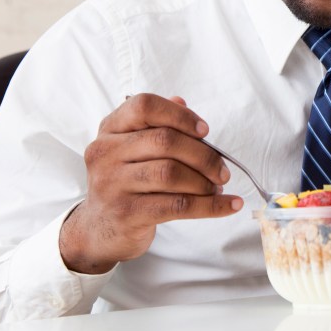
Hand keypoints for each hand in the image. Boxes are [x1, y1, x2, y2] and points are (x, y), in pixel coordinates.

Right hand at [59, 94, 242, 273]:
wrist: (100, 229)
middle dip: (204, 155)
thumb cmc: (126, 181)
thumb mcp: (133, 148)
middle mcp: (106, 153)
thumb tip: (182, 102)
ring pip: (171, 174)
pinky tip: (230, 205)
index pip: (144, 106)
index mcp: (110, 129)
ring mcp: (112, 184)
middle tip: (222, 170)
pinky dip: (211, 206)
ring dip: (205, 181)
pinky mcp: (126, 213)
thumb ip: (156, 124)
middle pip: (165, 141)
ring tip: (217, 187)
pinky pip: (178, 206)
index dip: (180, 115)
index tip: (205, 131)